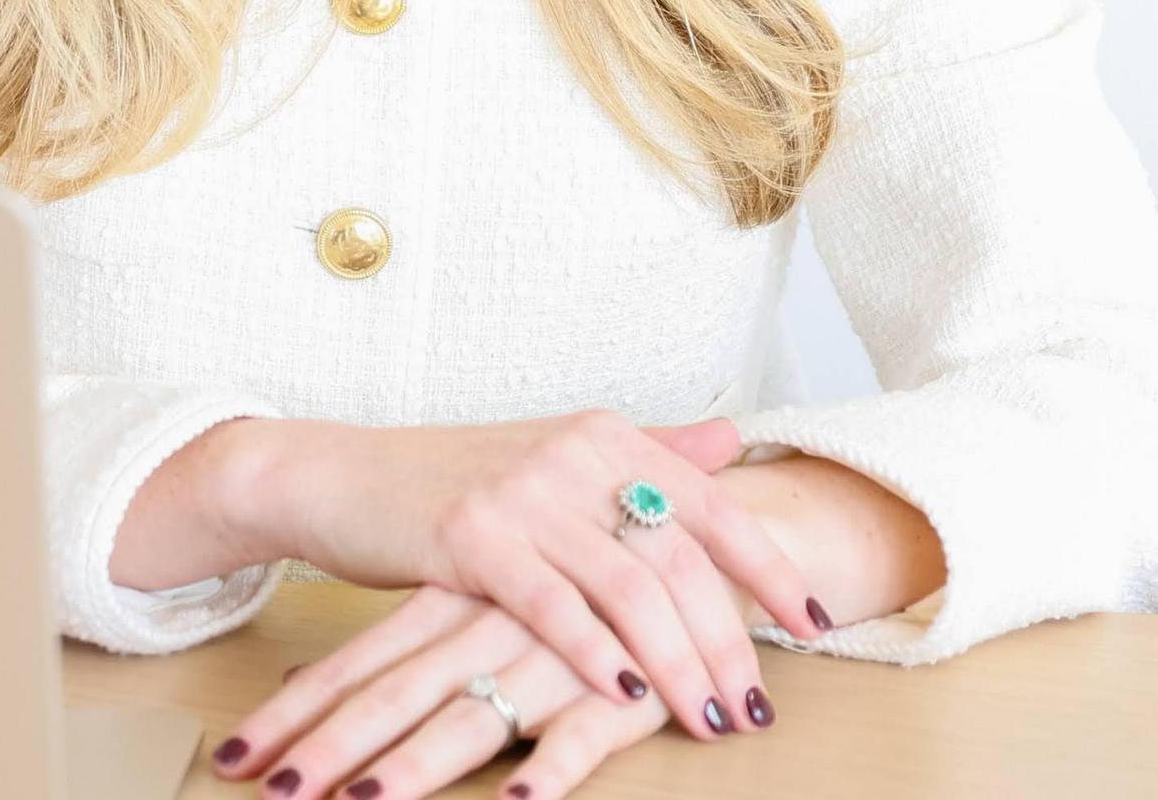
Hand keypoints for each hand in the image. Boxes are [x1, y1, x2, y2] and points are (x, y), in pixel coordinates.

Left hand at [208, 581, 698, 798]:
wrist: (705, 527)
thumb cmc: (581, 573)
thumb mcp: (483, 596)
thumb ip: (397, 642)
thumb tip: (297, 679)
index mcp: (452, 601)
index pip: (355, 664)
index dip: (295, 714)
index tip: (237, 760)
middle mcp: (488, 626)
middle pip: (394, 695)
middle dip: (329, 749)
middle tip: (273, 793)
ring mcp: (551, 655)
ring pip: (472, 715)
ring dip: (415, 765)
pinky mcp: (622, 685)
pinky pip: (583, 730)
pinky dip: (550, 765)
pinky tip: (518, 798)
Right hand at [247, 410, 822, 744]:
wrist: (340, 476)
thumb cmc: (453, 481)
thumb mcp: (557, 456)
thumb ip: (648, 453)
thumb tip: (731, 443)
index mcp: (607, 437)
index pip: (715, 505)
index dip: (771, 567)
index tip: (817, 624)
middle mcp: (576, 454)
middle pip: (682, 556)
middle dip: (729, 640)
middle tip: (756, 707)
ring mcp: (524, 493)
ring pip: (630, 587)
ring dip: (679, 664)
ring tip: (709, 720)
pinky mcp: (471, 536)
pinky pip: (553, 605)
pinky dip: (596, 656)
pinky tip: (628, 700)